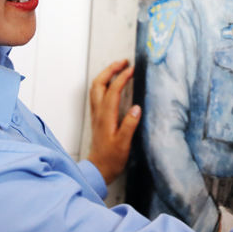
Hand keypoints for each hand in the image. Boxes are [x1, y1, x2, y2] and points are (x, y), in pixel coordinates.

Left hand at [88, 59, 140, 184]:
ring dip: (105, 75)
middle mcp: (98, 112)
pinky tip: (112, 84)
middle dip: (110, 69)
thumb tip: (136, 107)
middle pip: (99, 84)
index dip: (122, 78)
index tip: (132, 69)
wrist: (99, 169)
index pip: (112, 90)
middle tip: (123, 62)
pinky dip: (104, 83)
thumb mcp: (123, 144)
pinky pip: (97, 94)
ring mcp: (96, 114)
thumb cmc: (112, 158)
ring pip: (96, 88)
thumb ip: (129, 125)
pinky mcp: (98, 117)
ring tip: (118, 68)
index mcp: (106, 117)